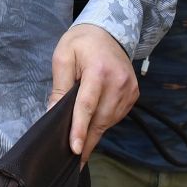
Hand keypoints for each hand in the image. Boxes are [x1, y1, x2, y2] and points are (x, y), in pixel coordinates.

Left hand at [50, 23, 138, 162]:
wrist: (108, 32)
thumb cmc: (81, 43)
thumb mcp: (63, 58)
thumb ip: (59, 87)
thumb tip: (53, 114)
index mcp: (98, 70)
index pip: (87, 106)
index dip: (80, 130)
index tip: (75, 150)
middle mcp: (118, 81)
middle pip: (100, 119)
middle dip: (86, 138)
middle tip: (73, 155)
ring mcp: (129, 88)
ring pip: (109, 121)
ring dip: (95, 130)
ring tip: (81, 136)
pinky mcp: (134, 93)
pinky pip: (117, 116)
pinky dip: (104, 121)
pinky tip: (94, 118)